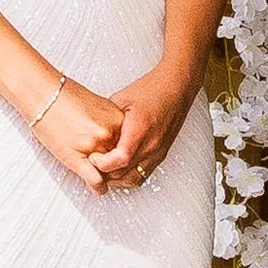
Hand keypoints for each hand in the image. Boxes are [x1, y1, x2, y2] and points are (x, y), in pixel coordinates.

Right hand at [24, 73, 127, 191]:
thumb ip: (112, 123)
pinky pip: (96, 181)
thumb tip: (122, 137)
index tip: (122, 158)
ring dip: (108, 177)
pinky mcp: (77, 159)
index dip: (127, 153)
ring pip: (111, 172)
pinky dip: (99, 188)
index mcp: (117, 120)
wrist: (43, 94)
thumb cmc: (65, 97)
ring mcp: (93, 147)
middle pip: (123, 160)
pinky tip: (98, 188)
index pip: (132, 145)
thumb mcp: (99, 105)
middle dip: (118, 166)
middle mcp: (108, 133)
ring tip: (104, 176)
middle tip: (113, 169)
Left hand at [89, 67, 198, 189]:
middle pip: (125, 173)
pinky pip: (142, 175)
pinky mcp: (160, 155)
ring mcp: (157, 152)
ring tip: (104, 169)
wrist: (176, 88)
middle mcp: (151, 144)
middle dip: (105, 173)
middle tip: (93, 164)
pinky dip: (128, 176)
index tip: (93, 157)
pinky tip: (118, 169)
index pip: (121, 158)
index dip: (103, 163)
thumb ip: (107, 119)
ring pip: (133, 179)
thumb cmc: (152, 89)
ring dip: (116, 178)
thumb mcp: (122, 99)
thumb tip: (92, 133)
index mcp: (141, 128)